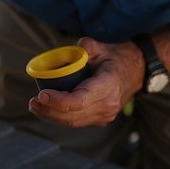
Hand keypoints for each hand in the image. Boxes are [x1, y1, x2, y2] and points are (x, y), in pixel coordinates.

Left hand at [27, 37, 145, 127]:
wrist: (136, 71)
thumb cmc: (115, 58)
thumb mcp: (101, 47)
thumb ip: (84, 47)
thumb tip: (66, 54)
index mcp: (108, 85)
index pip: (80, 100)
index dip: (58, 101)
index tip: (42, 94)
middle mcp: (108, 104)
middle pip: (72, 115)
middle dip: (49, 110)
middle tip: (33, 101)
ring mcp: (105, 115)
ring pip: (73, 122)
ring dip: (51, 116)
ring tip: (34, 107)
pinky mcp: (100, 119)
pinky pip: (77, 122)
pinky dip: (60, 117)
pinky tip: (46, 111)